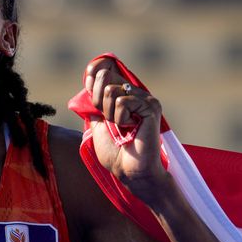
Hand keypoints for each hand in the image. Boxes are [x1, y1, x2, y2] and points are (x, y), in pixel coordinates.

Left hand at [85, 58, 167, 201]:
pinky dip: (120, 118)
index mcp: (123, 96)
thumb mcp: (96, 124)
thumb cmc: (114, 152)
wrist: (128, 170)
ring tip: (122, 128)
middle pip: (105, 77)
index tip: (90, 87)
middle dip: (98, 103)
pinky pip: (123, 102)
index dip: (92, 76)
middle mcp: (135, 93)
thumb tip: (90, 80)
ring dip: (110, 114)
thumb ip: (94, 103)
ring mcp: (145, 98)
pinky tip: (131, 129)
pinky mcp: (151, 106)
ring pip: (111, 90)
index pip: (105, 71)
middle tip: (111, 122)